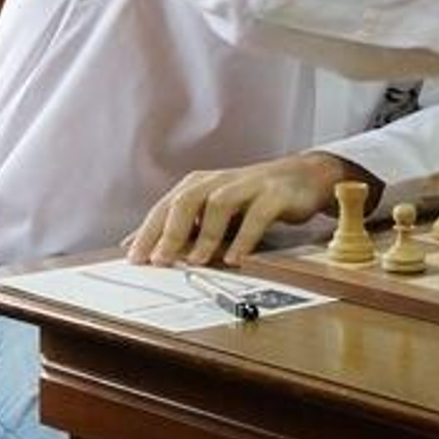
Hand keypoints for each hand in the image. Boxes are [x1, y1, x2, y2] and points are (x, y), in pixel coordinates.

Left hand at [125, 151, 350, 267]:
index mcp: (200, 184)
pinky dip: (244, 238)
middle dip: (171, 231)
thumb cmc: (252, 197)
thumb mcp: (212, 210)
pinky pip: (257, 215)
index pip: (167, 206)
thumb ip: (179, 227)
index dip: (148, 231)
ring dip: (206, 235)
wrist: (304, 177)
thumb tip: (134, 244)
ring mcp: (248, 184)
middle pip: (187, 200)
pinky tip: (235, 258)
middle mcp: (220, 180)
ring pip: (219, 204)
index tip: (134, 258)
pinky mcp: (275, 194)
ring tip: (196, 261)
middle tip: (160, 260)